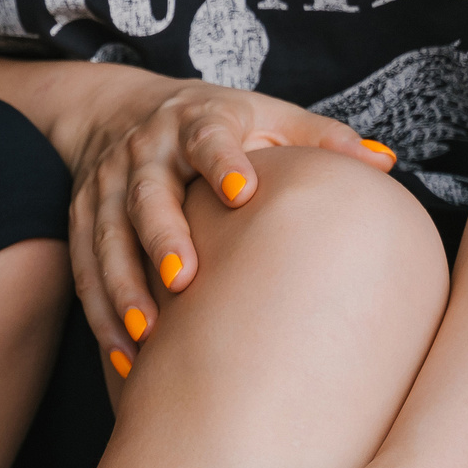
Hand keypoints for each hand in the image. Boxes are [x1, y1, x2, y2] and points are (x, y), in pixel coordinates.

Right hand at [71, 74, 383, 367]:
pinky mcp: (82, 219)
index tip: (242, 193)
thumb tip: (384, 165)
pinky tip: (124, 357)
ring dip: (122, 287)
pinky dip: (101, 313)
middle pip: (147, 195)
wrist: (117, 110)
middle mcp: (145, 152)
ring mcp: (106, 187)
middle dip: (161, 235)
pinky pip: (85, 270)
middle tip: (183, 278)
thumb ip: (319, 139)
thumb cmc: (214, 125)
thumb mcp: (266, 116)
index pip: (207, 138)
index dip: (223, 162)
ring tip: (145, 334)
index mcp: (196, 121)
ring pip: (107, 239)